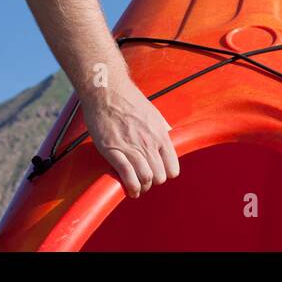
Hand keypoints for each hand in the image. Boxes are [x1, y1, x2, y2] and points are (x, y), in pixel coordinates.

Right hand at [80, 76, 180, 197]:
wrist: (107, 92)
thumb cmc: (129, 100)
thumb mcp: (154, 114)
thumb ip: (162, 128)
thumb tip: (168, 135)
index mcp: (161, 134)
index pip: (173, 167)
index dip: (166, 174)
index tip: (158, 173)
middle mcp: (149, 143)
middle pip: (159, 176)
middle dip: (153, 182)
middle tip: (145, 182)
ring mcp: (132, 147)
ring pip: (145, 178)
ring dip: (142, 187)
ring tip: (137, 188)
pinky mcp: (113, 150)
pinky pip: (127, 175)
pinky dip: (130, 187)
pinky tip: (129, 190)